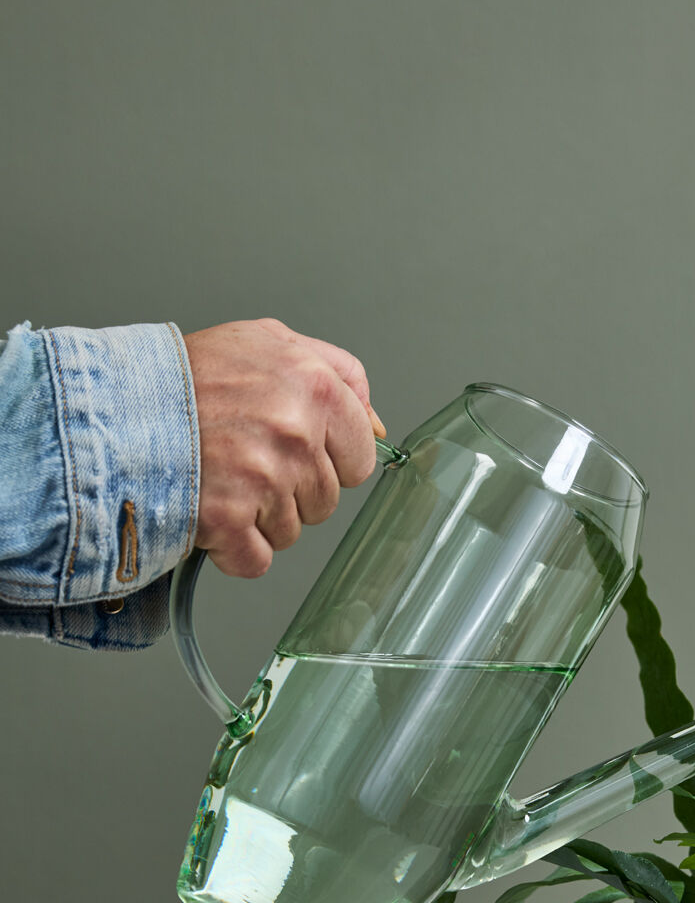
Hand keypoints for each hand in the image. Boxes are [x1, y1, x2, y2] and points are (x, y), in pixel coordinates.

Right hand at [184, 317, 385, 576]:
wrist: (111, 407)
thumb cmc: (184, 376)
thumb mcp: (266, 342)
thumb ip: (334, 373)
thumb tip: (377, 426)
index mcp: (313, 385)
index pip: (360, 455)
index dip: (327, 460)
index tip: (292, 451)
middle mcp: (296, 431)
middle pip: (326, 499)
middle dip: (290, 490)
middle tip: (242, 460)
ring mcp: (265, 478)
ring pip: (291, 531)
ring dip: (257, 518)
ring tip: (219, 479)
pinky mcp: (229, 519)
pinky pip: (256, 560)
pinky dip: (231, 549)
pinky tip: (209, 513)